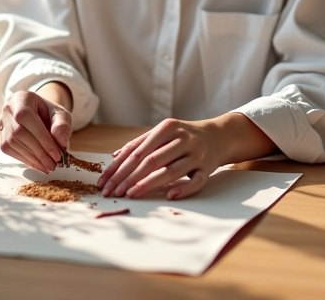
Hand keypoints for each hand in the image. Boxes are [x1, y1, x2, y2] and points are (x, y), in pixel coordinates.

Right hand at [0, 89, 71, 173]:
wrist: (38, 114)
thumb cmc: (49, 113)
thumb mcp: (60, 113)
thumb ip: (62, 125)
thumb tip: (61, 143)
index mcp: (21, 98)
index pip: (27, 117)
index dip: (41, 137)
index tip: (57, 153)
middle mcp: (7, 109)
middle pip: (19, 132)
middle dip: (39, 151)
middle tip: (54, 163)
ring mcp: (2, 124)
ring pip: (12, 143)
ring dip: (32, 158)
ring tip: (48, 166)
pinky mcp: (1, 138)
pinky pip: (10, 151)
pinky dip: (26, 159)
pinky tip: (38, 164)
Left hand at [96, 118, 222, 200]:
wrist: (219, 135)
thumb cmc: (184, 135)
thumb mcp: (164, 132)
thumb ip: (140, 143)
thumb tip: (115, 157)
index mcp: (168, 127)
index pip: (139, 150)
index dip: (120, 167)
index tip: (105, 182)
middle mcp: (182, 139)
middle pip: (152, 160)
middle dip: (129, 178)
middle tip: (114, 192)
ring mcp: (196, 154)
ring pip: (171, 171)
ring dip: (149, 184)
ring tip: (131, 194)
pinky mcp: (208, 168)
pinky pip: (195, 181)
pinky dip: (183, 189)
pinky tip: (169, 195)